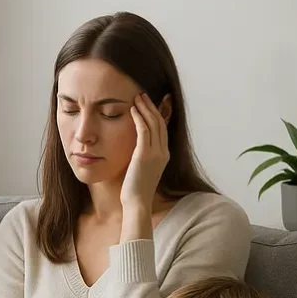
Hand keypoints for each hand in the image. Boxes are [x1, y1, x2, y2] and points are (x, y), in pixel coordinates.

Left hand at [120, 93, 169, 213]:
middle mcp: (163, 152)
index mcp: (164, 155)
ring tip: (137, 97)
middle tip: (142, 95)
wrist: (137, 202)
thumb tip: (135, 148)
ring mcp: (156, 153)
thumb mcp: (141, 169)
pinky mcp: (145, 155)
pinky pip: (144, 131)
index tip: (149, 103)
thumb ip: (141, 156)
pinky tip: (132, 109)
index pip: (162, 129)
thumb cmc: (135, 189)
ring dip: (145, 108)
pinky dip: (139, 118)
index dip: (157, 113)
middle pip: (160, 122)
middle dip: (151, 107)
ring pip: (153, 123)